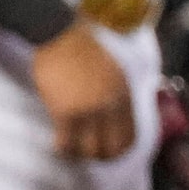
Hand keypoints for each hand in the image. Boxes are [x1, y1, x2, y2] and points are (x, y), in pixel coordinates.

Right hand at [32, 23, 137, 160]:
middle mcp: (108, 106)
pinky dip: (63, 149)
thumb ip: (120, 93)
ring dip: (81, 154)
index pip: (129, 136)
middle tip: (91, 155)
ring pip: (88, 149)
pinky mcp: (63, 112)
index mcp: (124, 94)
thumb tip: (121, 113)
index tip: (111, 152)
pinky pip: (66, 143)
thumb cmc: (86, 46)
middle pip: (111, 148)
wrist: (58, 33)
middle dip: (102, 156)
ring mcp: (86, 110)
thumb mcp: (116, 68)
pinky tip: (60, 146)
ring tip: (74, 151)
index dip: (121, 150)